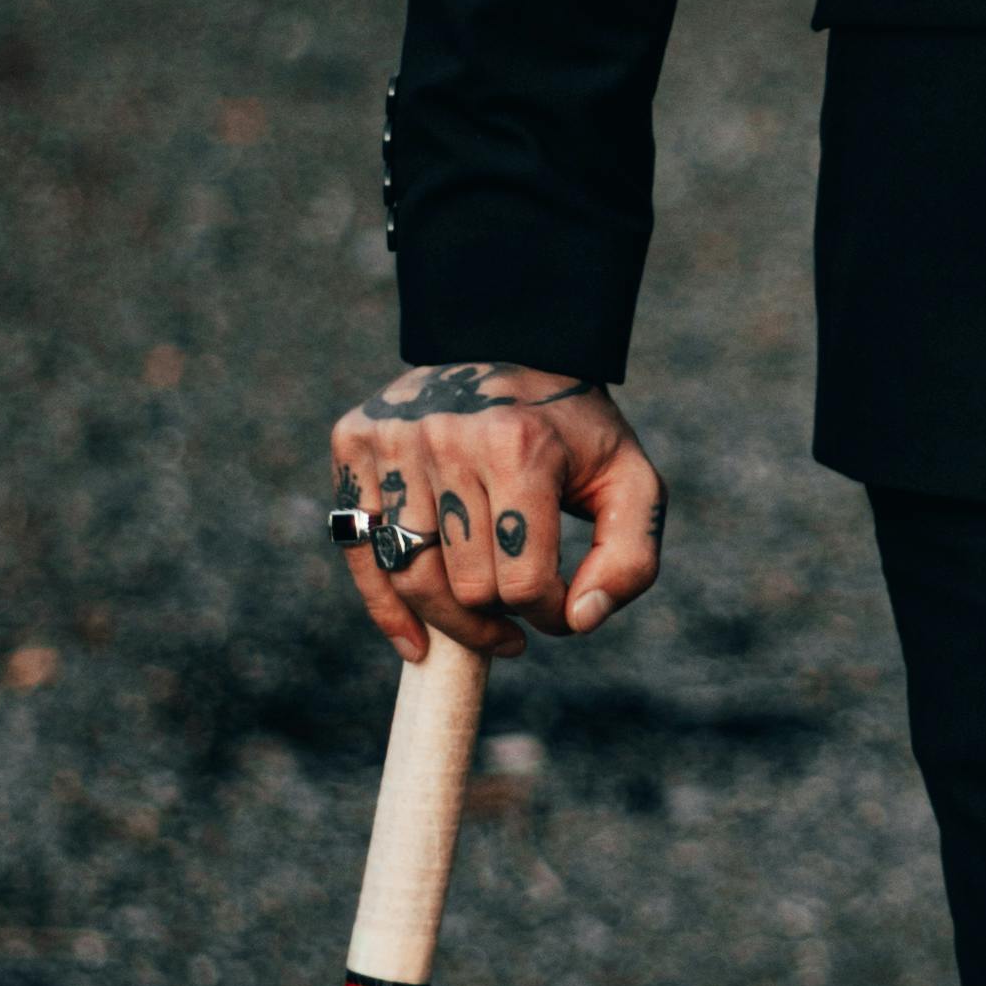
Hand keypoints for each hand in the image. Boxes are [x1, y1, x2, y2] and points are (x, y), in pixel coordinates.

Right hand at [330, 361, 666, 666]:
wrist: (509, 342)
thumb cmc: (573, 429)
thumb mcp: (630, 481)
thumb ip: (630, 558)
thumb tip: (580, 621)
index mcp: (518, 446)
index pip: (526, 582)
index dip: (552, 615)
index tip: (562, 608)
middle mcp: (446, 437)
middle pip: (468, 587)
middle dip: (502, 614)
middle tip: (521, 609)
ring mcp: (392, 439)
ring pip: (411, 578)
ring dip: (452, 619)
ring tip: (483, 623)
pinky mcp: (355, 442)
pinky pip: (360, 552)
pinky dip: (386, 609)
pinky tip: (418, 644)